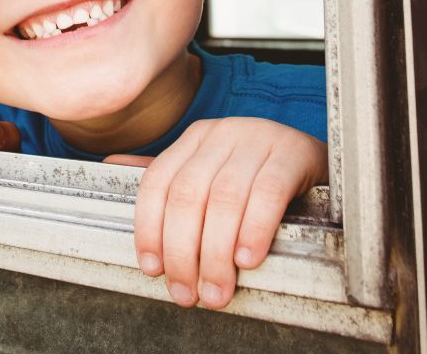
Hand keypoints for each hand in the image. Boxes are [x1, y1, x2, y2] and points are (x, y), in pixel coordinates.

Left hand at [113, 118, 327, 309]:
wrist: (316, 160)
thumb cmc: (258, 175)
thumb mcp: (212, 172)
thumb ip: (169, 178)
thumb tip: (110, 168)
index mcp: (196, 138)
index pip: (158, 182)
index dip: (148, 228)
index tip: (152, 269)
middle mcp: (223, 133)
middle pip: (188, 194)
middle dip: (183, 251)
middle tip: (188, 293)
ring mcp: (258, 138)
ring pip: (224, 197)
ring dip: (216, 252)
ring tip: (217, 289)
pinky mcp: (293, 151)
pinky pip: (268, 192)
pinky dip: (253, 229)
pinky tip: (247, 258)